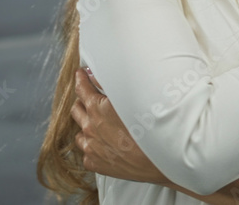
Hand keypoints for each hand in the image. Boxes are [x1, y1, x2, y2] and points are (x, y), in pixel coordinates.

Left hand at [71, 68, 165, 183]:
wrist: (161, 156)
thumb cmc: (151, 126)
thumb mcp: (130, 96)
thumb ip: (108, 84)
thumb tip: (94, 76)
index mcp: (97, 108)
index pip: (81, 89)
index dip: (81, 79)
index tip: (81, 75)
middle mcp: (90, 128)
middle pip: (77, 110)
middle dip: (81, 101)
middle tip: (88, 98)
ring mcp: (92, 147)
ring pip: (79, 133)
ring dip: (86, 126)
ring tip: (97, 124)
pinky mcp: (97, 164)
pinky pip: (87, 153)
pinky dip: (93, 147)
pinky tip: (103, 145)